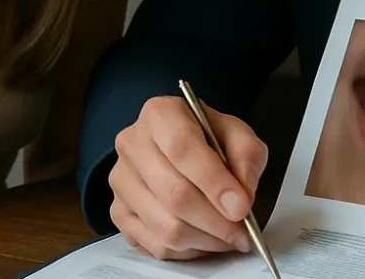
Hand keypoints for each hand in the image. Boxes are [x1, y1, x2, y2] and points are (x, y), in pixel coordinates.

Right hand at [109, 95, 268, 260]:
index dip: (214, 182)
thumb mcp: (236, 133)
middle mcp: (132, 143)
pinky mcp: (118, 211)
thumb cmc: (206, 139)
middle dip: (216, 221)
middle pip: (174, 194)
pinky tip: (203, 237)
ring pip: (166, 226)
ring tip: (228, 236)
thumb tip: (241, 196)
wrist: (178, 148)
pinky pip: (155, 245)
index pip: (183, 148)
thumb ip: (246, 156)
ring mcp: (121, 179)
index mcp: (160, 114)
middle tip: (242, 231)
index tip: (241, 207)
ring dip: (205, 239)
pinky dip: (187, 250)